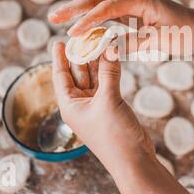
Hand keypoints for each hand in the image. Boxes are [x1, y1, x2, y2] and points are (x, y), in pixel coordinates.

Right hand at [48, 0, 193, 35]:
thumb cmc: (187, 34)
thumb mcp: (159, 41)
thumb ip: (131, 43)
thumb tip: (104, 48)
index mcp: (142, 0)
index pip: (108, 7)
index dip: (88, 20)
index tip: (72, 32)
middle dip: (75, 7)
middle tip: (53, 16)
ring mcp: (135, 3)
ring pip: (102, 3)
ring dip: (82, 11)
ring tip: (61, 18)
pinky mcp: (136, 11)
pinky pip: (111, 13)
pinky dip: (96, 19)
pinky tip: (84, 26)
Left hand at [51, 41, 153, 168]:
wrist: (133, 158)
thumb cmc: (114, 136)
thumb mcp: (109, 101)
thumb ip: (108, 73)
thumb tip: (109, 48)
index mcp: (70, 105)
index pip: (61, 76)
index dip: (60, 58)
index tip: (59, 41)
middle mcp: (80, 104)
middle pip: (78, 74)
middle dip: (82, 55)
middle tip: (86, 35)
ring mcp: (96, 105)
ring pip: (94, 76)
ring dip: (98, 61)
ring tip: (101, 41)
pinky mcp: (111, 105)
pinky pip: (107, 82)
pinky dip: (110, 70)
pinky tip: (113, 56)